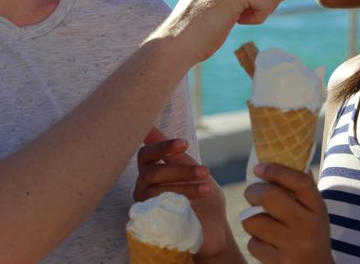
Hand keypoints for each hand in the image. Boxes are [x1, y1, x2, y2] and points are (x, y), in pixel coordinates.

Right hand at [135, 127, 234, 259]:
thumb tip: (151, 128)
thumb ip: (177, 155)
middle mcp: (143, 188)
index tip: (184, 143)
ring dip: (184, 183)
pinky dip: (180, 197)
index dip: (161, 146)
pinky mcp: (151, 221)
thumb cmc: (204, 199)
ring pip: (154, 187)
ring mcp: (145, 205)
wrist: (215, 230)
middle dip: (179, 168)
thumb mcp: (194, 171)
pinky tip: (198, 198)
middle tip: (204, 171)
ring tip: (207, 185)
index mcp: (152, 172)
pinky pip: (158, 205)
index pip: (145, 154)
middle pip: (150, 170)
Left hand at [242, 163, 332, 263]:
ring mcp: (294, 246)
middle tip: (252, 195)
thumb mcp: (314, 212)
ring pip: (253, 221)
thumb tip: (287, 154)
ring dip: (251, 220)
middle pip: (269, 196)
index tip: (259, 168)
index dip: (276, 170)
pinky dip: (256, 243)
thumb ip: (301, 189)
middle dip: (252, 192)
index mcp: (318, 209)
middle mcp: (308, 226)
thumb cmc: (311, 234)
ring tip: (262, 224)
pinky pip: (253, 244)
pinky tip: (268, 245)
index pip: (299, 181)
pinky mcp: (279, 263)